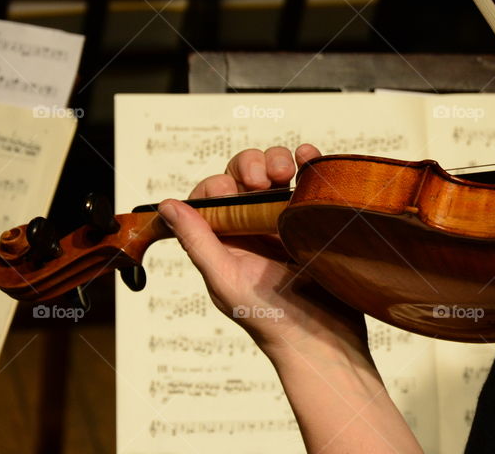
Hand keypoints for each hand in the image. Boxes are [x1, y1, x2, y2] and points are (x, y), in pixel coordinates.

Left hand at [158, 144, 366, 357]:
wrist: (327, 339)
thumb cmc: (274, 320)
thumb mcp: (227, 280)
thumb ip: (199, 242)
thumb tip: (166, 206)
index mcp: (224, 241)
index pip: (209, 196)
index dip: (217, 185)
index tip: (230, 191)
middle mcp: (253, 227)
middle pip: (242, 176)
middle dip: (250, 166)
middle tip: (261, 181)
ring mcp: (287, 221)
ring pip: (275, 172)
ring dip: (276, 160)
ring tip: (287, 172)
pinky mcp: (316, 218)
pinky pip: (309, 181)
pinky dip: (308, 161)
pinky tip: (308, 156)